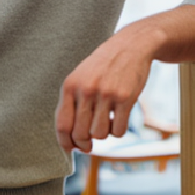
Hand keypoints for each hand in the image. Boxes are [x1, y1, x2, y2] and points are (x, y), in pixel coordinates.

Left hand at [55, 24, 155, 151]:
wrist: (131, 45)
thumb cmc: (104, 66)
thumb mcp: (81, 77)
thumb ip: (73, 102)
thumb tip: (69, 138)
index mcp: (70, 85)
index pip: (62, 125)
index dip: (66, 143)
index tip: (71, 149)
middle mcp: (86, 90)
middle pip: (80, 134)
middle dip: (85, 143)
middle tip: (90, 143)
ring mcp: (106, 94)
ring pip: (100, 134)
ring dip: (104, 134)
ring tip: (108, 122)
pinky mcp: (125, 98)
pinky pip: (119, 130)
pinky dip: (119, 130)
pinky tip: (119, 118)